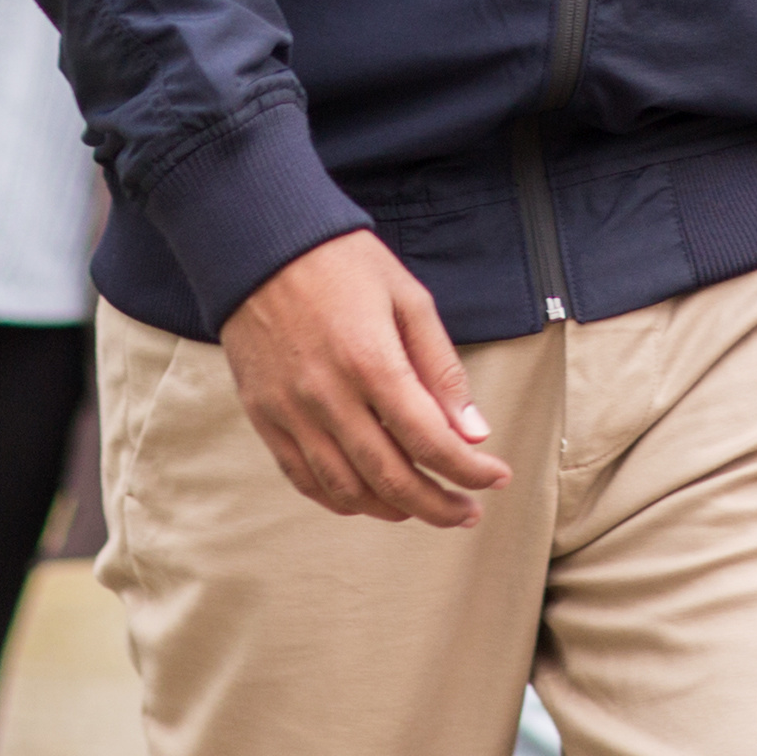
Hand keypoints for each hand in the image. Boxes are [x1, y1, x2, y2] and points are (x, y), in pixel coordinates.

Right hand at [220, 229, 508, 526]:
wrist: (259, 244)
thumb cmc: (342, 263)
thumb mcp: (408, 298)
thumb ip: (440, 368)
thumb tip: (473, 431)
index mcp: (371, 362)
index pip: (430, 441)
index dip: (470, 470)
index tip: (497, 477)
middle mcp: (328, 397)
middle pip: (391, 478)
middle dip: (439, 505)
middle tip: (468, 511)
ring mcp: (290, 413)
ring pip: (346, 491)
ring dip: (393, 510)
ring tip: (424, 506)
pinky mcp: (264, 418)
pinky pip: (304, 478)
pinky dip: (341, 499)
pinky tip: (370, 497)